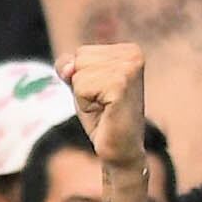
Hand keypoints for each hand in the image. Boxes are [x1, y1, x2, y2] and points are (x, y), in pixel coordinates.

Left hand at [61, 42, 148, 170]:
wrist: (120, 151)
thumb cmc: (102, 118)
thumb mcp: (81, 86)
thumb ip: (68, 66)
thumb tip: (69, 68)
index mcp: (128, 50)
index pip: (81, 53)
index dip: (82, 79)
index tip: (102, 96)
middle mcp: (133, 54)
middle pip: (79, 59)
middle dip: (82, 86)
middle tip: (103, 104)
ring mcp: (129, 67)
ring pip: (78, 73)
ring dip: (84, 97)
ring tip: (104, 108)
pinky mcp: (121, 83)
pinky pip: (81, 87)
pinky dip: (85, 105)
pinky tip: (105, 112)